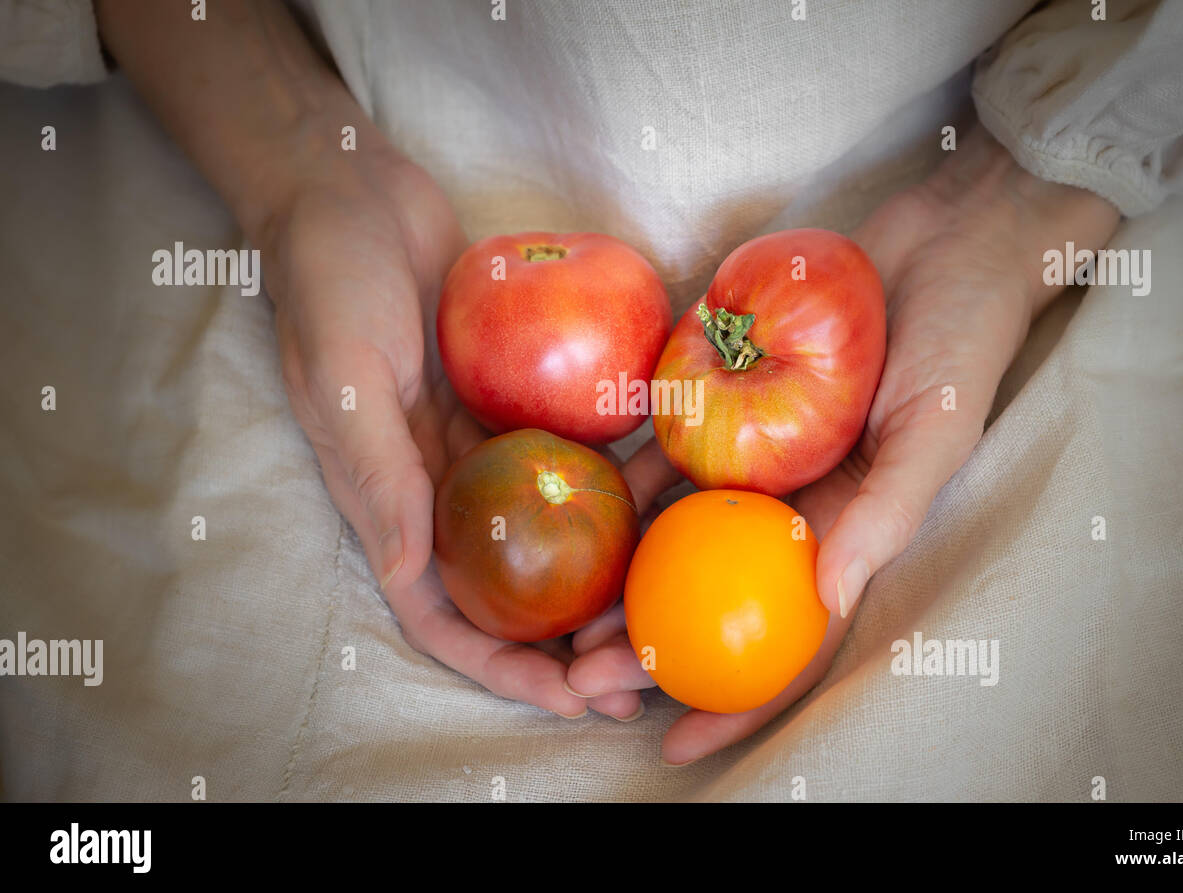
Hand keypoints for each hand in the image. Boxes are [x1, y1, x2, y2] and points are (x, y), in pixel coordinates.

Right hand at [261, 149, 636, 718]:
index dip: (502, 666)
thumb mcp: (344, 377)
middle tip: (644, 668)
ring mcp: (479, 446)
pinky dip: (614, 474)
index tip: (570, 699)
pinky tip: (672, 490)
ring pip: (550, 528)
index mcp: (390, 502)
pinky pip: (570, 450)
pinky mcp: (512, 401)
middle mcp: (439, 489)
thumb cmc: (331, 280)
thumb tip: (405, 576)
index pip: (444, 614)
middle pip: (510, 589)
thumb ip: (377, 475)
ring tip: (672, 594)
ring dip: (606, 566)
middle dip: (571, 638)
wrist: (352, 192)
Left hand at [565, 123, 1119, 761]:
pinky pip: (664, 449)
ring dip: (618, 576)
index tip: (670, 742)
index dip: (734, 700)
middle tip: (580, 677)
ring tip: (557, 616)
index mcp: (842, 533)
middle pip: (710, 595)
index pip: (784, 639)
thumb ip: (885, 513)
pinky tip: (571, 510)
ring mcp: (754, 457)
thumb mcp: (936, 430)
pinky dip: (622, 485)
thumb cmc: (961, 340)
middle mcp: (790, 507)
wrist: (942, 240)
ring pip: (673, 533)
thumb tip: (828, 599)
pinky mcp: (725, 400)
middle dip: (648, 647)